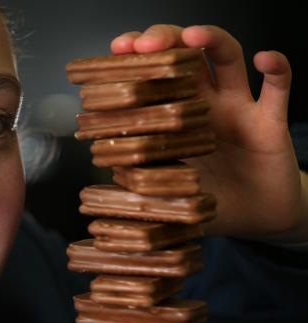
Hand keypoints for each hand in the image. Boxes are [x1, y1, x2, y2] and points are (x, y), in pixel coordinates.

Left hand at [110, 25, 307, 241]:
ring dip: (210, 39)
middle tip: (143, 44)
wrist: (257, 217)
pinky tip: (264, 59)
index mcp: (173, 115)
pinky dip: (276, 68)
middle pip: (185, 54)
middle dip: (164, 40)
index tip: (117, 52)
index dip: (134, 60)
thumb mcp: (170, 190)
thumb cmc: (209, 198)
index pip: (152, 76)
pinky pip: (279, 87)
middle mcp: (203, 102)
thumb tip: (112, 164)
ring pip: (227, 57)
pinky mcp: (270, 121)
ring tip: (191, 36)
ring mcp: (237, 107)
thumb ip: (143, 178)